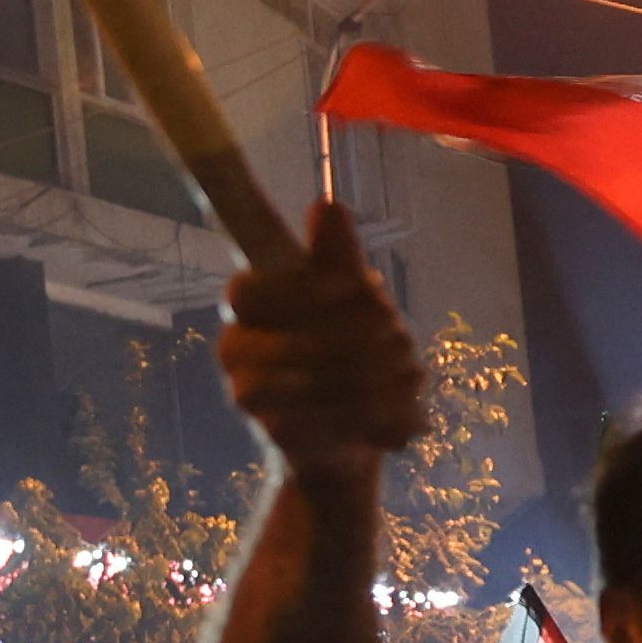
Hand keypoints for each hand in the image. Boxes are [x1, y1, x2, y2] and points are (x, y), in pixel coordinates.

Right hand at [216, 203, 423, 485]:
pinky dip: (368, 417)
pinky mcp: (271, 435)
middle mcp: (233, 348)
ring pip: (314, 382)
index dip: (305, 290)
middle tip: (403, 344)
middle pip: (296, 338)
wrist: (350, 438)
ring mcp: (246, 394)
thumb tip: (326, 204)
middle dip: (362, 341)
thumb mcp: (352, 298)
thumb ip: (337, 255)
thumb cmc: (348, 351)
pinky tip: (393, 414)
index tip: (356, 289)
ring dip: (375, 379)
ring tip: (408, 378)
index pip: (249, 291)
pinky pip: (323, 422)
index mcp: (247, 305)